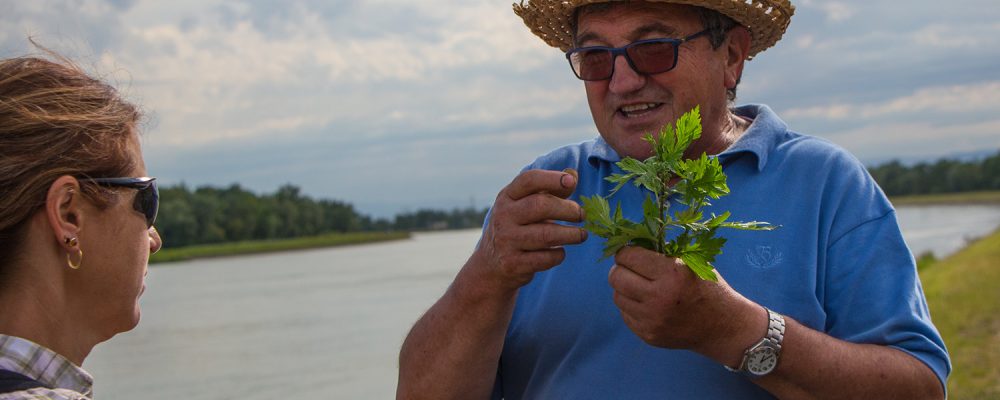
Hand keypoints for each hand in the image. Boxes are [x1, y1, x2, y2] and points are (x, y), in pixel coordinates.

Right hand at [472, 169, 586, 291]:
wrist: (490, 264)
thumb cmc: (517, 227)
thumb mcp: (525, 205)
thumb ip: (549, 190)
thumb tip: (572, 174)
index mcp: (507, 197)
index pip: (528, 180)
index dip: (552, 178)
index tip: (571, 182)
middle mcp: (503, 216)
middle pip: (540, 205)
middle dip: (568, 209)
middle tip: (581, 215)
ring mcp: (506, 241)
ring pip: (546, 234)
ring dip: (571, 235)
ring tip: (581, 235)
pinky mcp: (512, 264)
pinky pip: (544, 258)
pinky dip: (558, 255)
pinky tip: (561, 251)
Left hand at [609, 246, 764, 364]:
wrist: (722, 326)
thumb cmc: (706, 287)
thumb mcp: (691, 262)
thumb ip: (660, 253)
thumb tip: (627, 245)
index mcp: (672, 273)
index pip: (628, 256)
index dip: (626, 252)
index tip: (631, 253)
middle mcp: (659, 297)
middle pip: (615, 277)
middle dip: (620, 269)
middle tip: (630, 269)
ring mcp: (652, 319)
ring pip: (617, 296)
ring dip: (625, 289)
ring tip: (640, 287)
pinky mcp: (648, 335)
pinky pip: (625, 314)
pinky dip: (632, 307)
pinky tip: (647, 304)